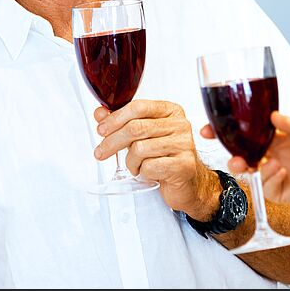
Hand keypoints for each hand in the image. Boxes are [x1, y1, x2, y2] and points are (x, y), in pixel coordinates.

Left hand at [94, 100, 219, 219]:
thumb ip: (122, 122)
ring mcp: (184, 145)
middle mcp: (180, 125)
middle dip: (112, 142)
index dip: (115, 118)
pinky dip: (143, 172)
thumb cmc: (166, 157)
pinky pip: (150, 166)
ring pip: (140, 148)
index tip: (101, 130)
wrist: (189, 183)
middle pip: (136, 128)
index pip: (138, 107)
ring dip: (130, 162)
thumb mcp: (144, 136)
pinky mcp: (184, 165)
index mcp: (171, 111)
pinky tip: (148, 173)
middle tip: (101, 152)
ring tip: (135, 166)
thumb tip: (100, 113)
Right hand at [201, 111, 289, 209]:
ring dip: (250, 168)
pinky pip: (265, 185)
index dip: (221, 132)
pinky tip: (282, 170)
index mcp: (266, 138)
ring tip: (265, 162)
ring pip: (247, 173)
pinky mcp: (275, 190)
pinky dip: (270, 177)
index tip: (207, 130)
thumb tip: (273, 115)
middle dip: (229, 156)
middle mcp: (263, 155)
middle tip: (230, 156)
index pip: (239, 134)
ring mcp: (268, 173)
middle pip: (237, 156)